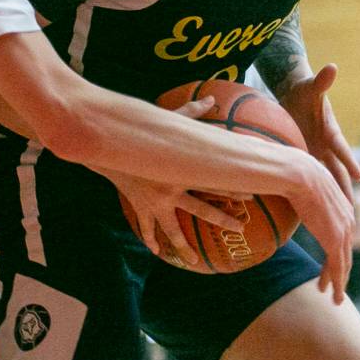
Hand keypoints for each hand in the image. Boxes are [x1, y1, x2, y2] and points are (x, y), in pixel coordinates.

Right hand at [105, 94, 250, 266]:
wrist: (108, 151)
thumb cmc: (138, 134)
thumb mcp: (165, 120)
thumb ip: (190, 113)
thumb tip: (211, 98)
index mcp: (180, 172)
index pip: (213, 182)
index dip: (233, 189)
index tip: (252, 196)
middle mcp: (171, 192)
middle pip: (202, 210)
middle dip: (222, 219)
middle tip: (241, 229)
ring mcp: (154, 204)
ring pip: (172, 230)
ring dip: (184, 246)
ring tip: (196, 261)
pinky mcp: (140, 208)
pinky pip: (146, 227)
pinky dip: (150, 239)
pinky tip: (156, 251)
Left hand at [279, 64, 359, 202]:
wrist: (295, 95)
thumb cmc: (304, 90)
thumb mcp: (312, 86)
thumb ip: (322, 80)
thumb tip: (331, 67)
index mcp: (330, 131)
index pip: (340, 148)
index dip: (349, 161)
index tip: (358, 176)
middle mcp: (327, 146)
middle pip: (337, 171)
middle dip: (345, 191)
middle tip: (355, 213)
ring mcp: (317, 153)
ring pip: (327, 179)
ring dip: (334, 197)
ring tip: (342, 219)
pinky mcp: (306, 156)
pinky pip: (311, 177)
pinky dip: (315, 193)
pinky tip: (316, 211)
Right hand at [285, 152, 354, 304]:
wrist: (298, 174)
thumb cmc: (293, 174)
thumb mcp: (301, 186)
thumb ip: (302, 194)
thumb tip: (288, 192)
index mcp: (342, 206)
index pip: (342, 234)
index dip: (337, 251)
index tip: (330, 263)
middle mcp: (348, 219)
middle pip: (345, 251)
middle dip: (340, 270)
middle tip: (335, 286)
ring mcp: (343, 230)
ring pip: (343, 263)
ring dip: (338, 282)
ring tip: (334, 298)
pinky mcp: (334, 240)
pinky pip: (337, 267)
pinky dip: (336, 283)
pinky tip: (332, 295)